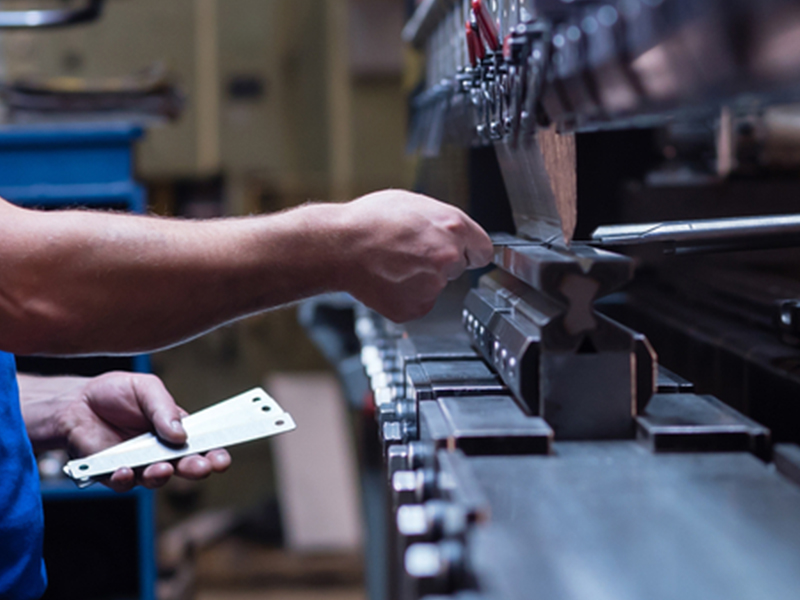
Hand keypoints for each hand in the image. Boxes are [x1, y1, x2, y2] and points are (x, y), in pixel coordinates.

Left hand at [52, 372, 230, 491]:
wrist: (76, 402)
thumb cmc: (115, 393)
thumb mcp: (146, 388)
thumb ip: (164, 408)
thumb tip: (179, 433)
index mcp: (175, 429)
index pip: (201, 444)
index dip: (214, 453)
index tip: (222, 459)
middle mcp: (160, 450)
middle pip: (184, 466)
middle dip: (196, 469)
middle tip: (201, 467)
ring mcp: (138, 464)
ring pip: (156, 479)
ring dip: (161, 476)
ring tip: (160, 467)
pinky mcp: (113, 474)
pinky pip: (124, 484)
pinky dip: (125, 480)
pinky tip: (124, 471)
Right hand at [340, 191, 492, 321]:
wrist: (339, 247)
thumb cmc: (369, 221)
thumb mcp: (413, 203)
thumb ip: (441, 220)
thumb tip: (454, 231)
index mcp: (453, 227)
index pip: (484, 250)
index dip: (470, 250)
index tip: (463, 253)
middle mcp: (449, 257)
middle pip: (458, 267)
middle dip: (441, 262)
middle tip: (411, 253)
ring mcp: (433, 285)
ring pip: (436, 285)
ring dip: (421, 278)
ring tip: (394, 264)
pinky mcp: (416, 306)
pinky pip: (419, 301)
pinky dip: (406, 295)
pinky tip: (389, 279)